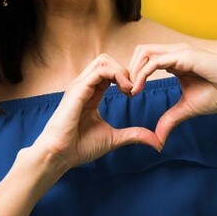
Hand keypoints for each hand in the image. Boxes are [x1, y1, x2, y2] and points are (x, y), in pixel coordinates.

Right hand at [30, 53, 162, 173]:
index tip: (134, 94)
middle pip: (106, 60)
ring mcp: (80, 86)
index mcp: (90, 94)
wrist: (60, 155)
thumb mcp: (114, 138)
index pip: (109, 72)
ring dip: (122, 70)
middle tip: (134, 89)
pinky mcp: (78, 89)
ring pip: (103, 60)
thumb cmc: (80, 147)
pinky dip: (116, 74)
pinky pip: (100, 70)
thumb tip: (156, 141)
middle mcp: (84, 86)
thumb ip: (134, 135)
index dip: (126, 78)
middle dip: (125, 70)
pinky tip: (125, 90)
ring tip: (130, 89)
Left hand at [127, 43, 216, 145]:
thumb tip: (157, 139)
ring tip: (131, 91)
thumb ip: (170, 119)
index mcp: (174, 61)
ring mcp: (179, 52)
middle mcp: (174, 52)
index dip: (133, 75)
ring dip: (132, 71)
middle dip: (128, 70)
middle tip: (126, 92)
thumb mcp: (187, 108)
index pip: (144, 59)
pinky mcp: (184, 56)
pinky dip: (142, 74)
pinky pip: (155, 61)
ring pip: (143, 52)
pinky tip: (138, 89)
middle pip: (139, 51)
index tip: (129, 95)